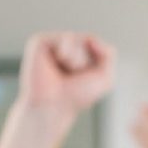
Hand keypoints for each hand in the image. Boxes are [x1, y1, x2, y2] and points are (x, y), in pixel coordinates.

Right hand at [0, 31, 115, 147]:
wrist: (52, 110)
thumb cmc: (76, 101)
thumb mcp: (104, 79)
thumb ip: (108, 55)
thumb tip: (91, 37)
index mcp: (78, 57)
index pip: (98, 45)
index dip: (98, 63)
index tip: (84, 85)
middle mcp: (64, 48)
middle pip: (90, 41)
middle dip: (88, 63)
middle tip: (74, 79)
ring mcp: (51, 45)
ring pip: (78, 39)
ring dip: (77, 61)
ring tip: (65, 74)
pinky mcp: (39, 43)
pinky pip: (65, 37)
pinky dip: (67, 55)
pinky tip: (58, 67)